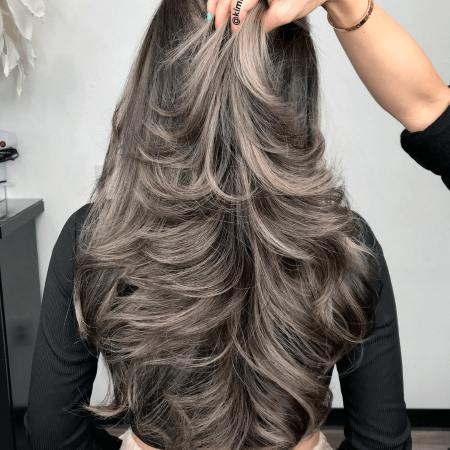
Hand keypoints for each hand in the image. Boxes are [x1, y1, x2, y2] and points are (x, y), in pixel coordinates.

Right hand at [207, 0, 340, 33]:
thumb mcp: (289, 12)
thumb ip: (268, 22)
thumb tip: (250, 35)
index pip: (240, 6)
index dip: (234, 24)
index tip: (232, 37)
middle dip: (221, 14)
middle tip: (217, 31)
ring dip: (217, 3)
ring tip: (212, 19)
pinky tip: (217, 6)